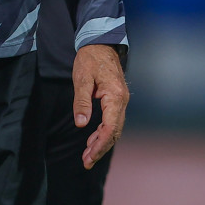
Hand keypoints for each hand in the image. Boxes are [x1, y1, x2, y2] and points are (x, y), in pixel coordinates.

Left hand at [72, 44, 127, 169]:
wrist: (100, 42)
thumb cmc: (90, 58)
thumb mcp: (82, 78)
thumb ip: (82, 101)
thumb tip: (82, 124)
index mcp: (115, 96)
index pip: (110, 128)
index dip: (99, 145)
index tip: (88, 157)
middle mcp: (122, 100)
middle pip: (114, 132)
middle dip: (101, 148)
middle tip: (86, 162)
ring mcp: (121, 100)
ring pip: (114, 128)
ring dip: (102, 142)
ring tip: (88, 156)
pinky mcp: (116, 99)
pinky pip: (112, 120)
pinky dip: (103, 132)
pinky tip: (93, 139)